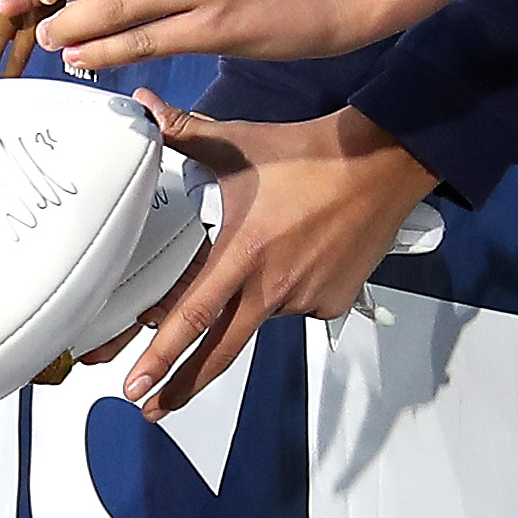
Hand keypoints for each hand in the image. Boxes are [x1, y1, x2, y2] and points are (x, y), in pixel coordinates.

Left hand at [107, 105, 437, 417]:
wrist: (381, 162)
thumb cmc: (311, 154)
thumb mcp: (239, 144)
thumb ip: (184, 133)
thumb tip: (143, 106)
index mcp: (243, 254)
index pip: (191, 317)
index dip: (160, 358)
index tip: (136, 387)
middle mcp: (273, 286)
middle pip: (220, 353)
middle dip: (183, 388)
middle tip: (155, 411)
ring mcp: (306, 298)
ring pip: (260, 313)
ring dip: (252, 300)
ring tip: (274, 248)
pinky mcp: (333, 301)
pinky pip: (297, 305)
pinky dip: (288, 290)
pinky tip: (300, 253)